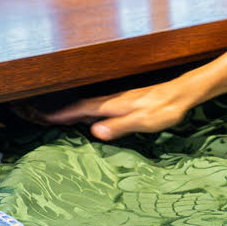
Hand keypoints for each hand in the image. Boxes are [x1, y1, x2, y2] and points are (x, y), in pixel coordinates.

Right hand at [38, 81, 191, 140]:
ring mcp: (119, 100)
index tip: (45, 117)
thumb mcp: (143, 121)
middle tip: (45, 117)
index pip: (82, 109)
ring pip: (90, 105)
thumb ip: (119, 125)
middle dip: (64, 111)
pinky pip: (100, 107)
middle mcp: (113, 100)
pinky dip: (89, 111)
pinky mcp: (126, 101)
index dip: (64, 114)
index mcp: (113, 105)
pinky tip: (91, 118)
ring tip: (62, 119)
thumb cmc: (165, 109)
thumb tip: (95, 131)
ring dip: (75, 111)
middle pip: (82, 106)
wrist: (181, 94)